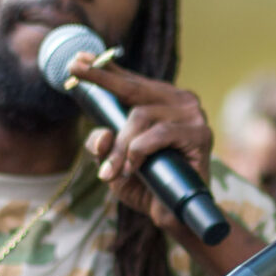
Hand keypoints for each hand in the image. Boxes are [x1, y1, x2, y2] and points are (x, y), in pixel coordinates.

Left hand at [71, 58, 213, 235]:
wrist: (176, 217)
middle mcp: (180, 102)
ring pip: (141, 116)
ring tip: (111, 172)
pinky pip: (160, 133)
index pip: (130, 81)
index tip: (77, 59)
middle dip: (102, 80)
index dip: (105, 69)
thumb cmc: (147, 185)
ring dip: (121, 147)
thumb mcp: (114, 164)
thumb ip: (103, 146)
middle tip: (74, 69)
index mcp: (162, 102)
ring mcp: (193, 115)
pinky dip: (140, 150)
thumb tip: (101, 135)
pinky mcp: (201, 134)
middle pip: (133, 89)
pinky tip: (133, 167)